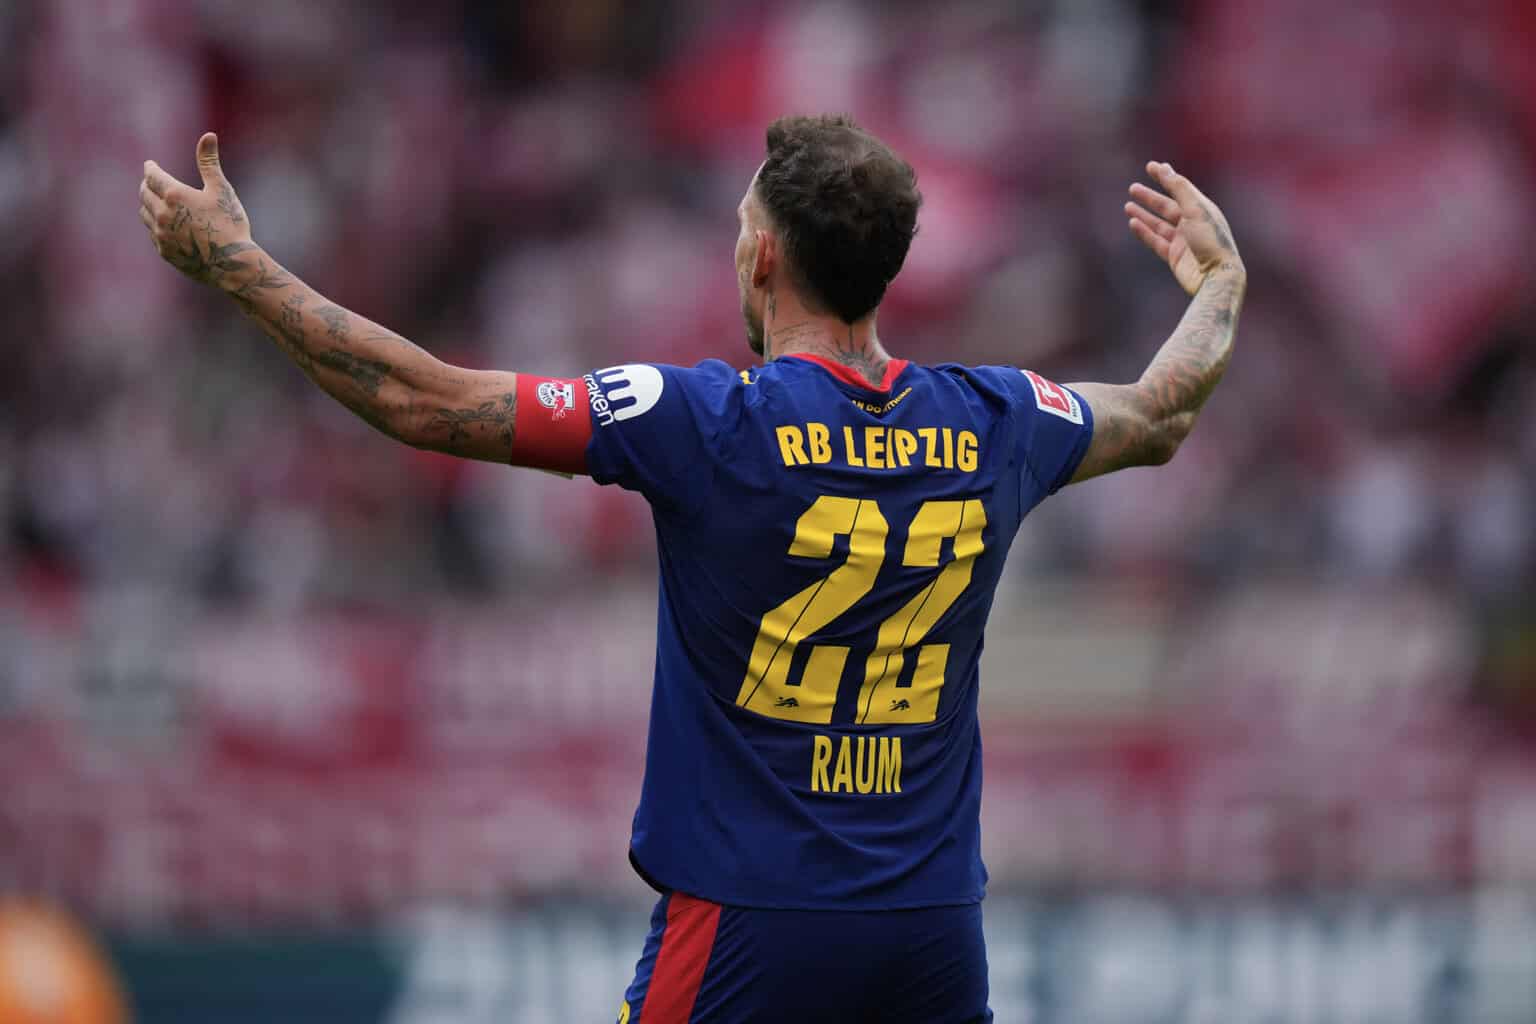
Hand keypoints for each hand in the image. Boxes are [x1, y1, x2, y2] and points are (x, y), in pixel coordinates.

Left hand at [138, 132, 254, 287]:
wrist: (232, 264)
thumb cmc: (230, 224)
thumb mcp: (221, 190)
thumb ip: (209, 162)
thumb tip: (208, 135)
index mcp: (174, 195)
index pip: (152, 175)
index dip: (151, 168)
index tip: (150, 164)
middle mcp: (162, 213)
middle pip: (144, 193)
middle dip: (147, 185)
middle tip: (151, 181)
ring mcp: (161, 234)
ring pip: (145, 213)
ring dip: (148, 204)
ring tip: (155, 202)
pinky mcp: (164, 251)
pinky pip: (153, 233)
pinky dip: (155, 224)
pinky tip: (165, 225)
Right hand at [1125, 162, 1241, 295]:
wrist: (1215, 276)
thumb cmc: (1211, 241)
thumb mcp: (1196, 210)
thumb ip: (1180, 189)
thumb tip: (1165, 168)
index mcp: (1202, 209)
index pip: (1180, 189)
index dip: (1166, 177)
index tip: (1151, 166)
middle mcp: (1192, 224)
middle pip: (1167, 207)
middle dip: (1150, 197)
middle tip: (1133, 188)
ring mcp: (1183, 241)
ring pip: (1159, 224)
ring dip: (1144, 214)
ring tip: (1128, 206)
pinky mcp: (1174, 256)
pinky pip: (1156, 241)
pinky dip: (1144, 231)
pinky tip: (1133, 223)